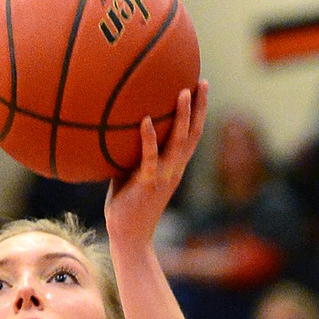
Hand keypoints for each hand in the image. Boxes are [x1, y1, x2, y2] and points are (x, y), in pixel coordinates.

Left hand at [104, 83, 208, 254]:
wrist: (128, 238)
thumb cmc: (125, 207)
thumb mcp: (130, 175)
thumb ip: (131, 154)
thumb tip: (114, 128)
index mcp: (174, 167)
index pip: (192, 136)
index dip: (199, 112)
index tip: (201, 87)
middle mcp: (174, 170)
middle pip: (194, 133)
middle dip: (201, 107)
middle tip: (203, 81)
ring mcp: (163, 176)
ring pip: (179, 142)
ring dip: (183, 117)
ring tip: (184, 92)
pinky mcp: (148, 183)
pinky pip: (150, 158)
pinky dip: (149, 139)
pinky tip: (146, 120)